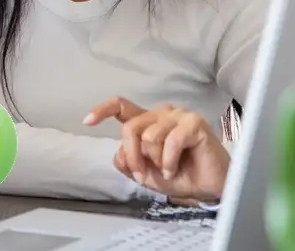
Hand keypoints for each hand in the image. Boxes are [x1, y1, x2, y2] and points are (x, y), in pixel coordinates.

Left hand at [85, 97, 229, 202]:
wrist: (208, 187)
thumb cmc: (180, 175)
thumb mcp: (146, 174)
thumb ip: (128, 162)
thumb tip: (119, 153)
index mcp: (147, 122)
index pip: (120, 106)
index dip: (102, 110)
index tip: (87, 121)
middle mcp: (160, 114)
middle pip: (130, 127)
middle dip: (132, 156)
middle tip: (142, 174)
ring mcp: (178, 116)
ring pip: (149, 136)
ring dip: (155, 161)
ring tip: (167, 169)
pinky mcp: (194, 123)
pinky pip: (170, 142)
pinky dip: (168, 162)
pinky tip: (175, 169)